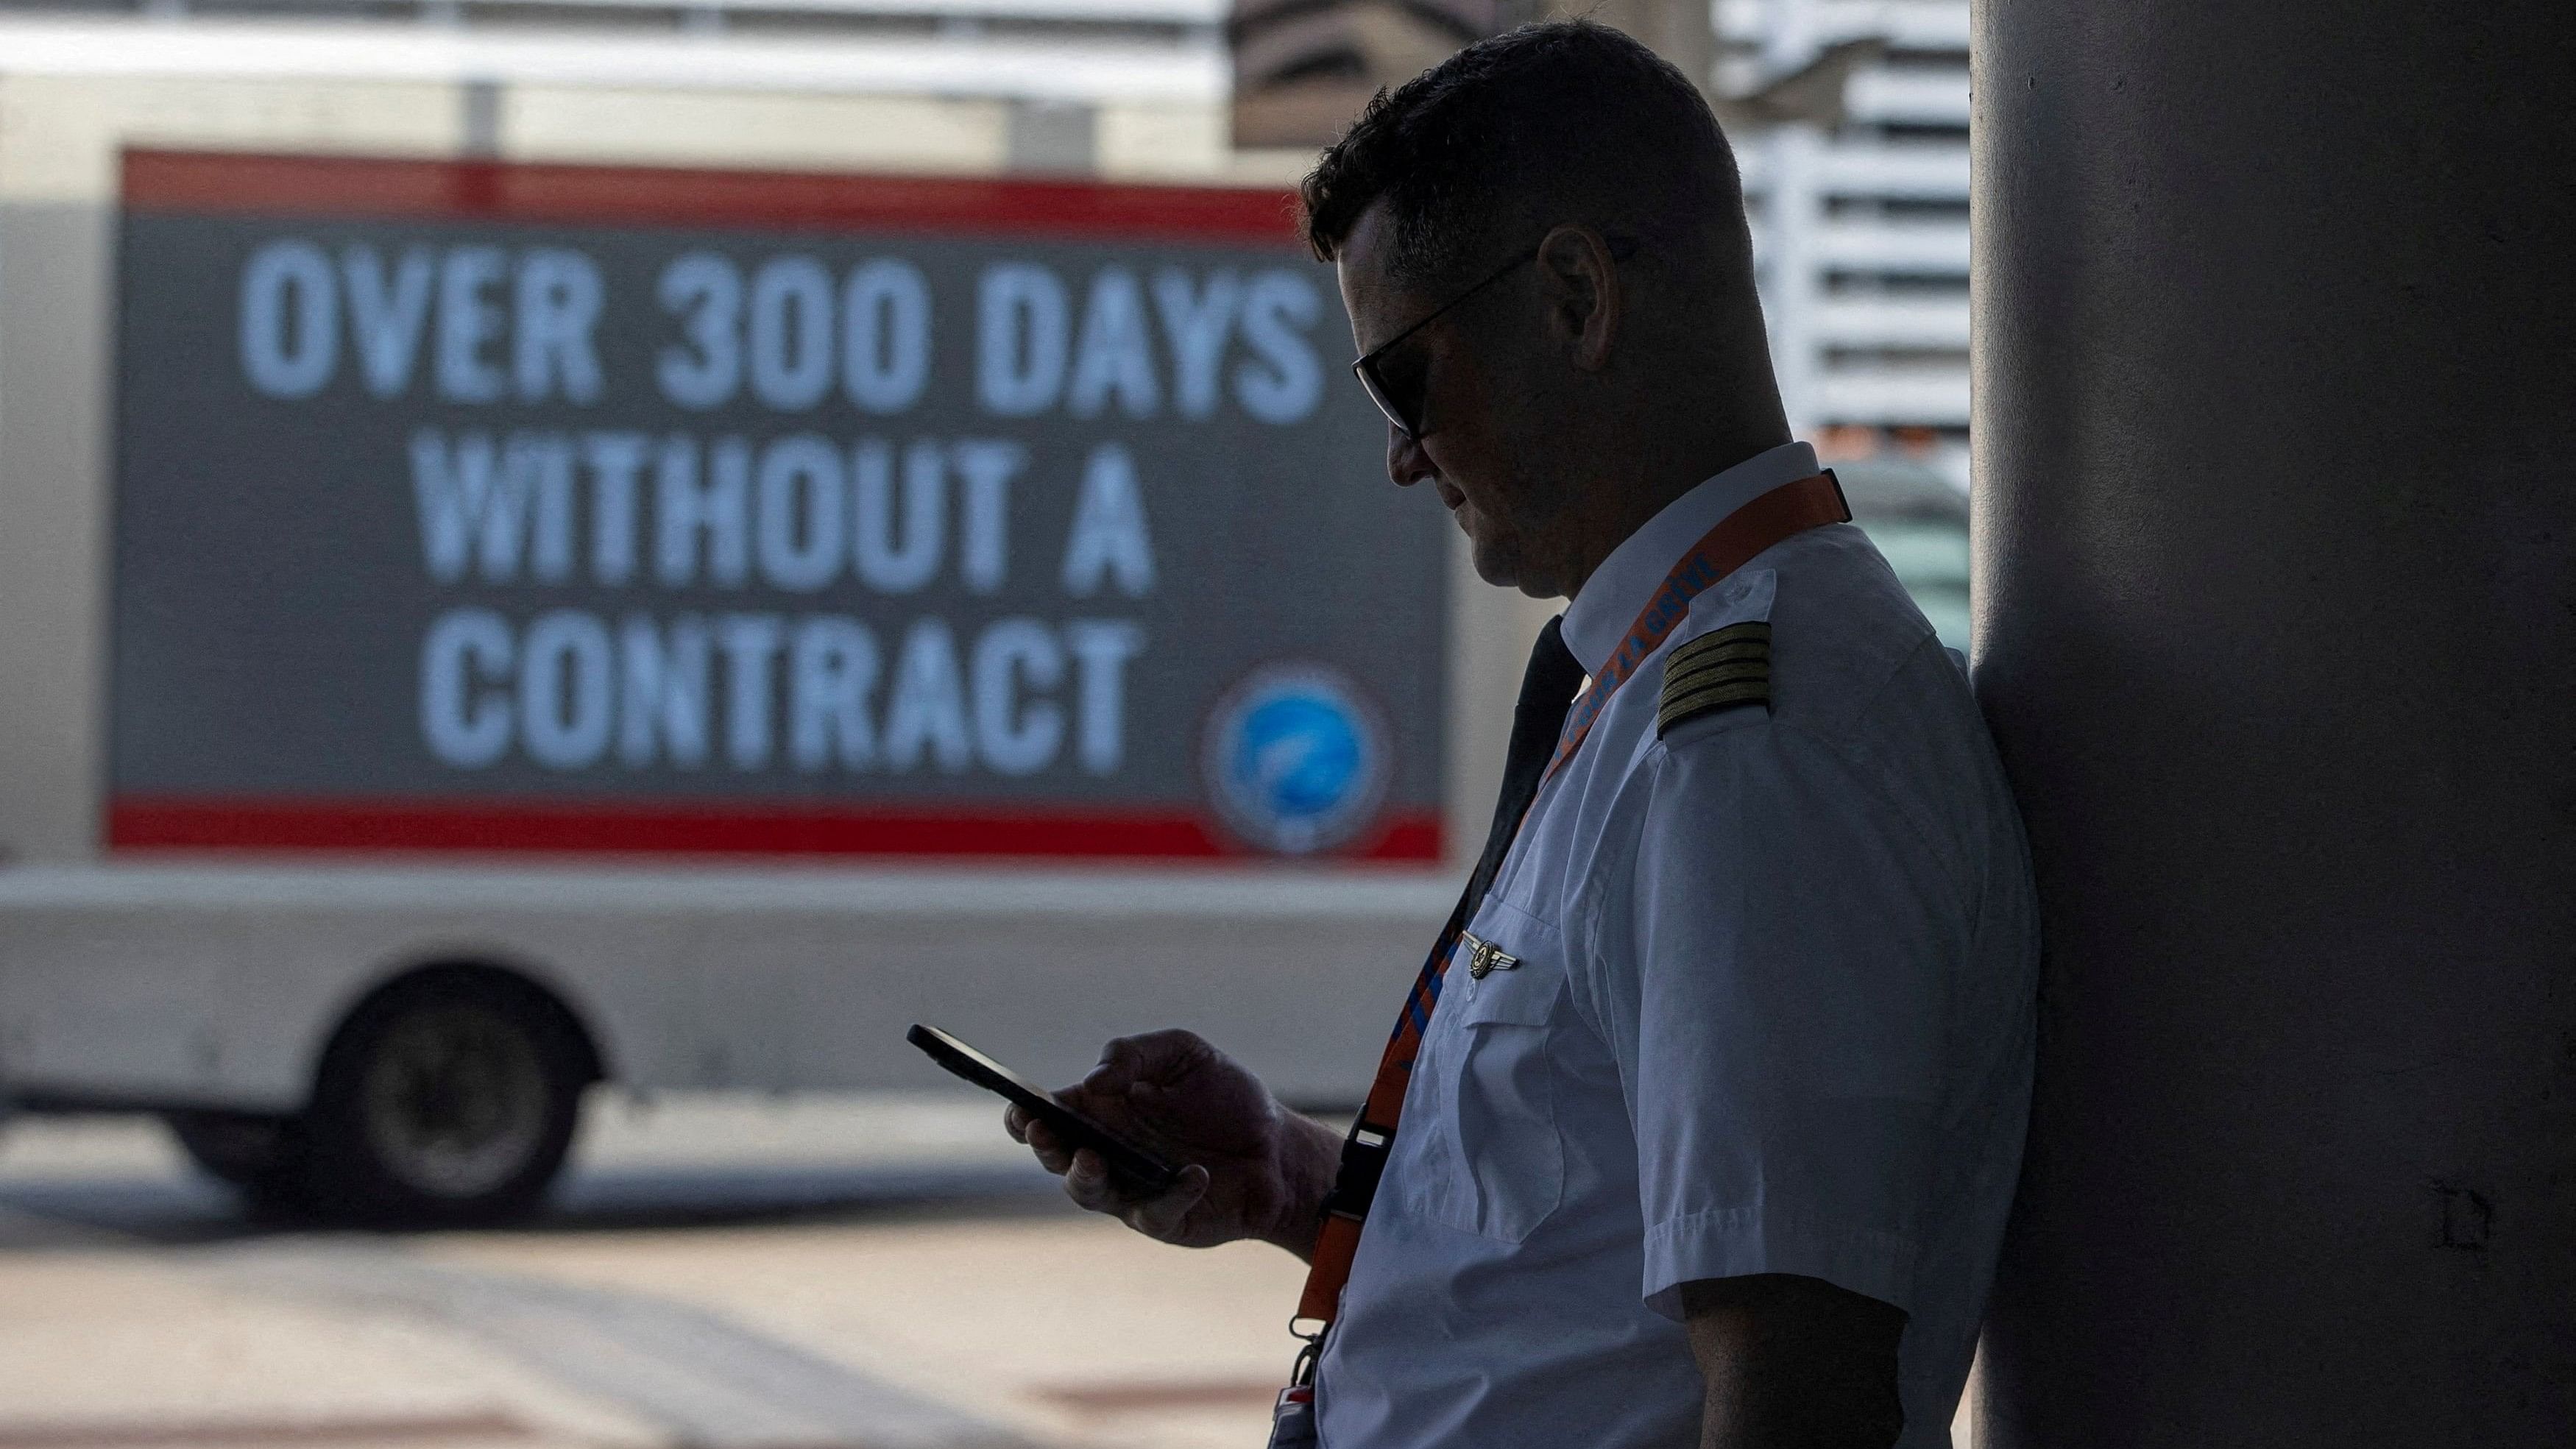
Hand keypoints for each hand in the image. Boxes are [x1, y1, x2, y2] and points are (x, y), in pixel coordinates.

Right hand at [1005, 1029, 1340, 1253]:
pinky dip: (1170, 1194)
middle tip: (1042, 1132)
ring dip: (1083, 1177)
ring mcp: (1132, 1189)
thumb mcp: (1185, 1054)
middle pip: (1056, 1156)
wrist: (1278, 1147)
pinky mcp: (1163, 1219)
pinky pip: (1153, 1213)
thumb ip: (1134, 1054)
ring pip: (1088, 1192)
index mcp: (1104, 1110)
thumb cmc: (1227, 1098)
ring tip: (1092, 1158)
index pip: (1050, 1113)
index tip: (1020, 1107)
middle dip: (1043, 1145)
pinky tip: (1194, 1175)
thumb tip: (1091, 1083)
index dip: (1025, 1113)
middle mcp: (1109, 1152)